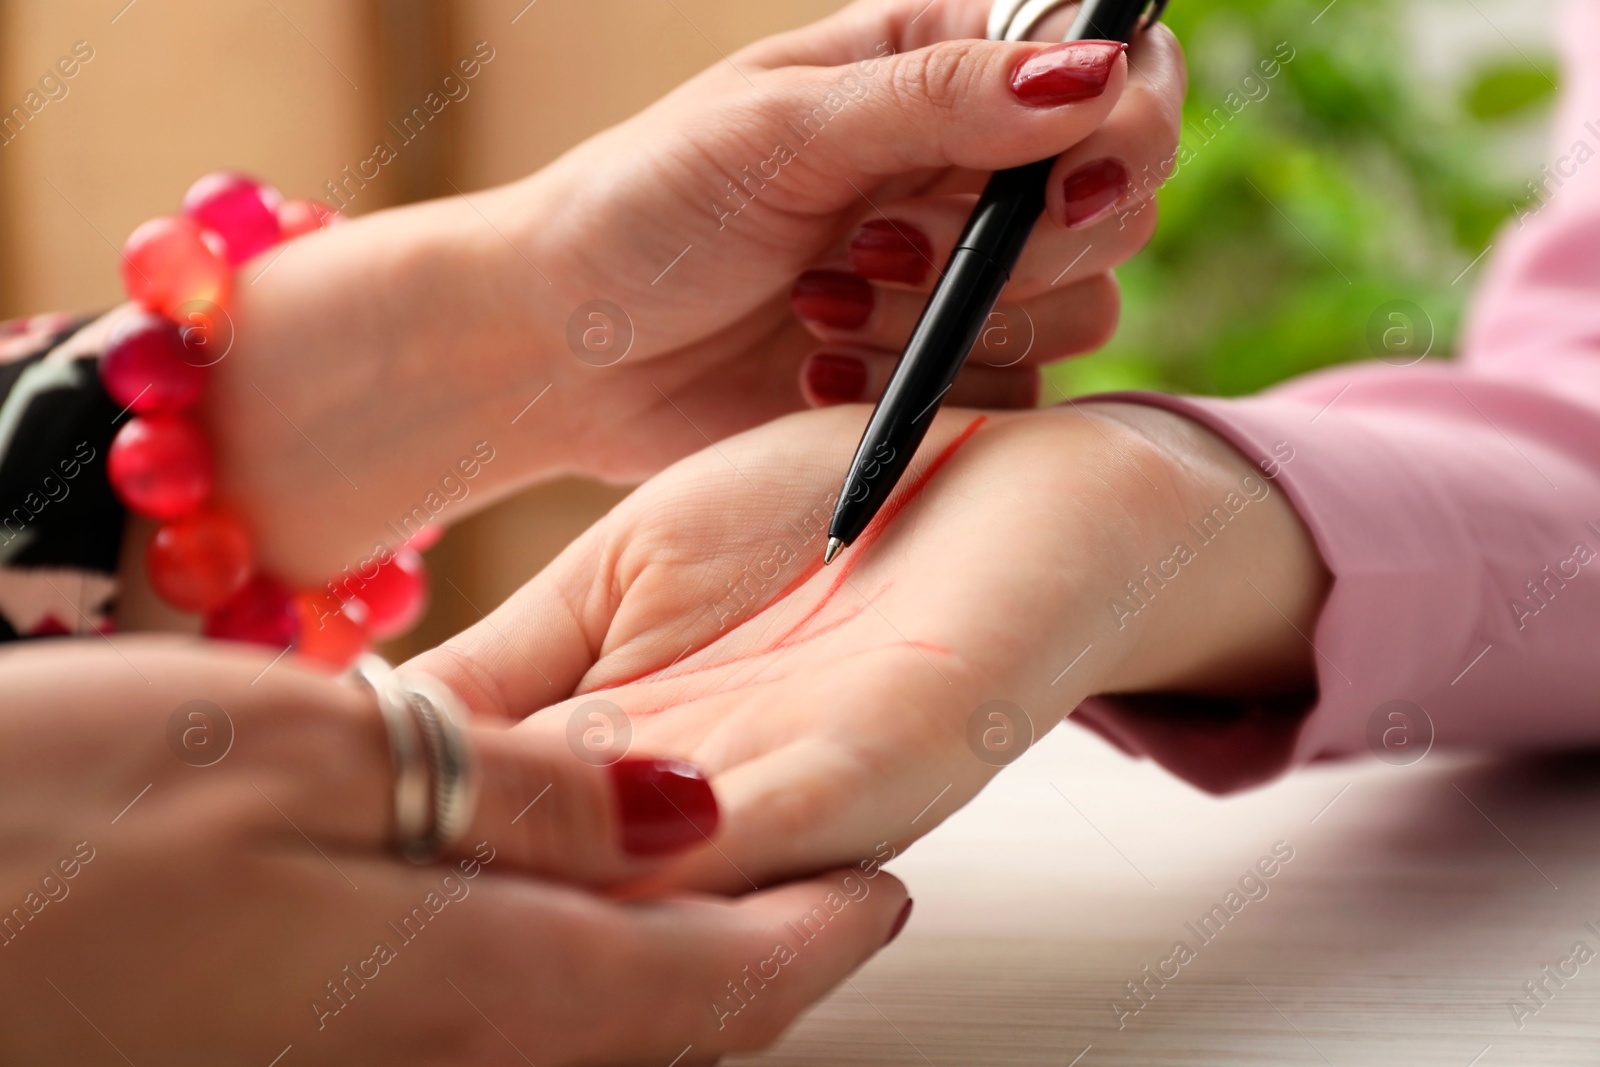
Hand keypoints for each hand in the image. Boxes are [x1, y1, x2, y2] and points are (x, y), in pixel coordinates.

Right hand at [0, 639, 907, 1064]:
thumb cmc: (62, 812)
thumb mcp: (311, 752)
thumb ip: (520, 803)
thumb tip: (687, 818)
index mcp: (462, 978)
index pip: (704, 986)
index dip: (814, 941)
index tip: (888, 896)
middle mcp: (428, 1048)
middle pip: (651, 1027)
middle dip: (754, 966)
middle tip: (823, 895)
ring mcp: (359, 1055)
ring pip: (574, 1029)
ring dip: (665, 970)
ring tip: (712, 891)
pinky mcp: (297, 1041)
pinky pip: (484, 1019)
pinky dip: (559, 970)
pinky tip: (542, 906)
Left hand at [175, 0, 1182, 580]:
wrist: (570, 347)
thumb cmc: (649, 205)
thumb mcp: (781, 129)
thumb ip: (940, 100)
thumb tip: (1094, 74)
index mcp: (941, 70)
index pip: (1111, 69)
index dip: (1122, 115)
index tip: (1061, 168)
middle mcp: (971, 173)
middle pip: (1116, 200)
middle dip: (1010, 240)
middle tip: (878, 241)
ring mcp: (963, 283)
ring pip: (1076, 307)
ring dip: (943, 316)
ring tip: (817, 303)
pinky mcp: (941, 378)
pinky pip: (1011, 395)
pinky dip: (917, 387)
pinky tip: (816, 369)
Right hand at [408, 403, 1326, 891]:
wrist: (998, 468)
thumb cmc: (821, 509)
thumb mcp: (624, 568)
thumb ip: (511, 658)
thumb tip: (358, 724)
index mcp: (625, 755)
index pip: (482, 833)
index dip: (389, 849)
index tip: (277, 858)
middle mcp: (699, 809)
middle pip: (554, 896)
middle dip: (449, 904)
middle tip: (326, 921)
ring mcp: (792, 801)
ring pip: (646, 902)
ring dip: (546, 903)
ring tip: (423, 913)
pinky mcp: (885, 767)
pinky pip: (763, 836)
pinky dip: (676, 851)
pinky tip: (596, 846)